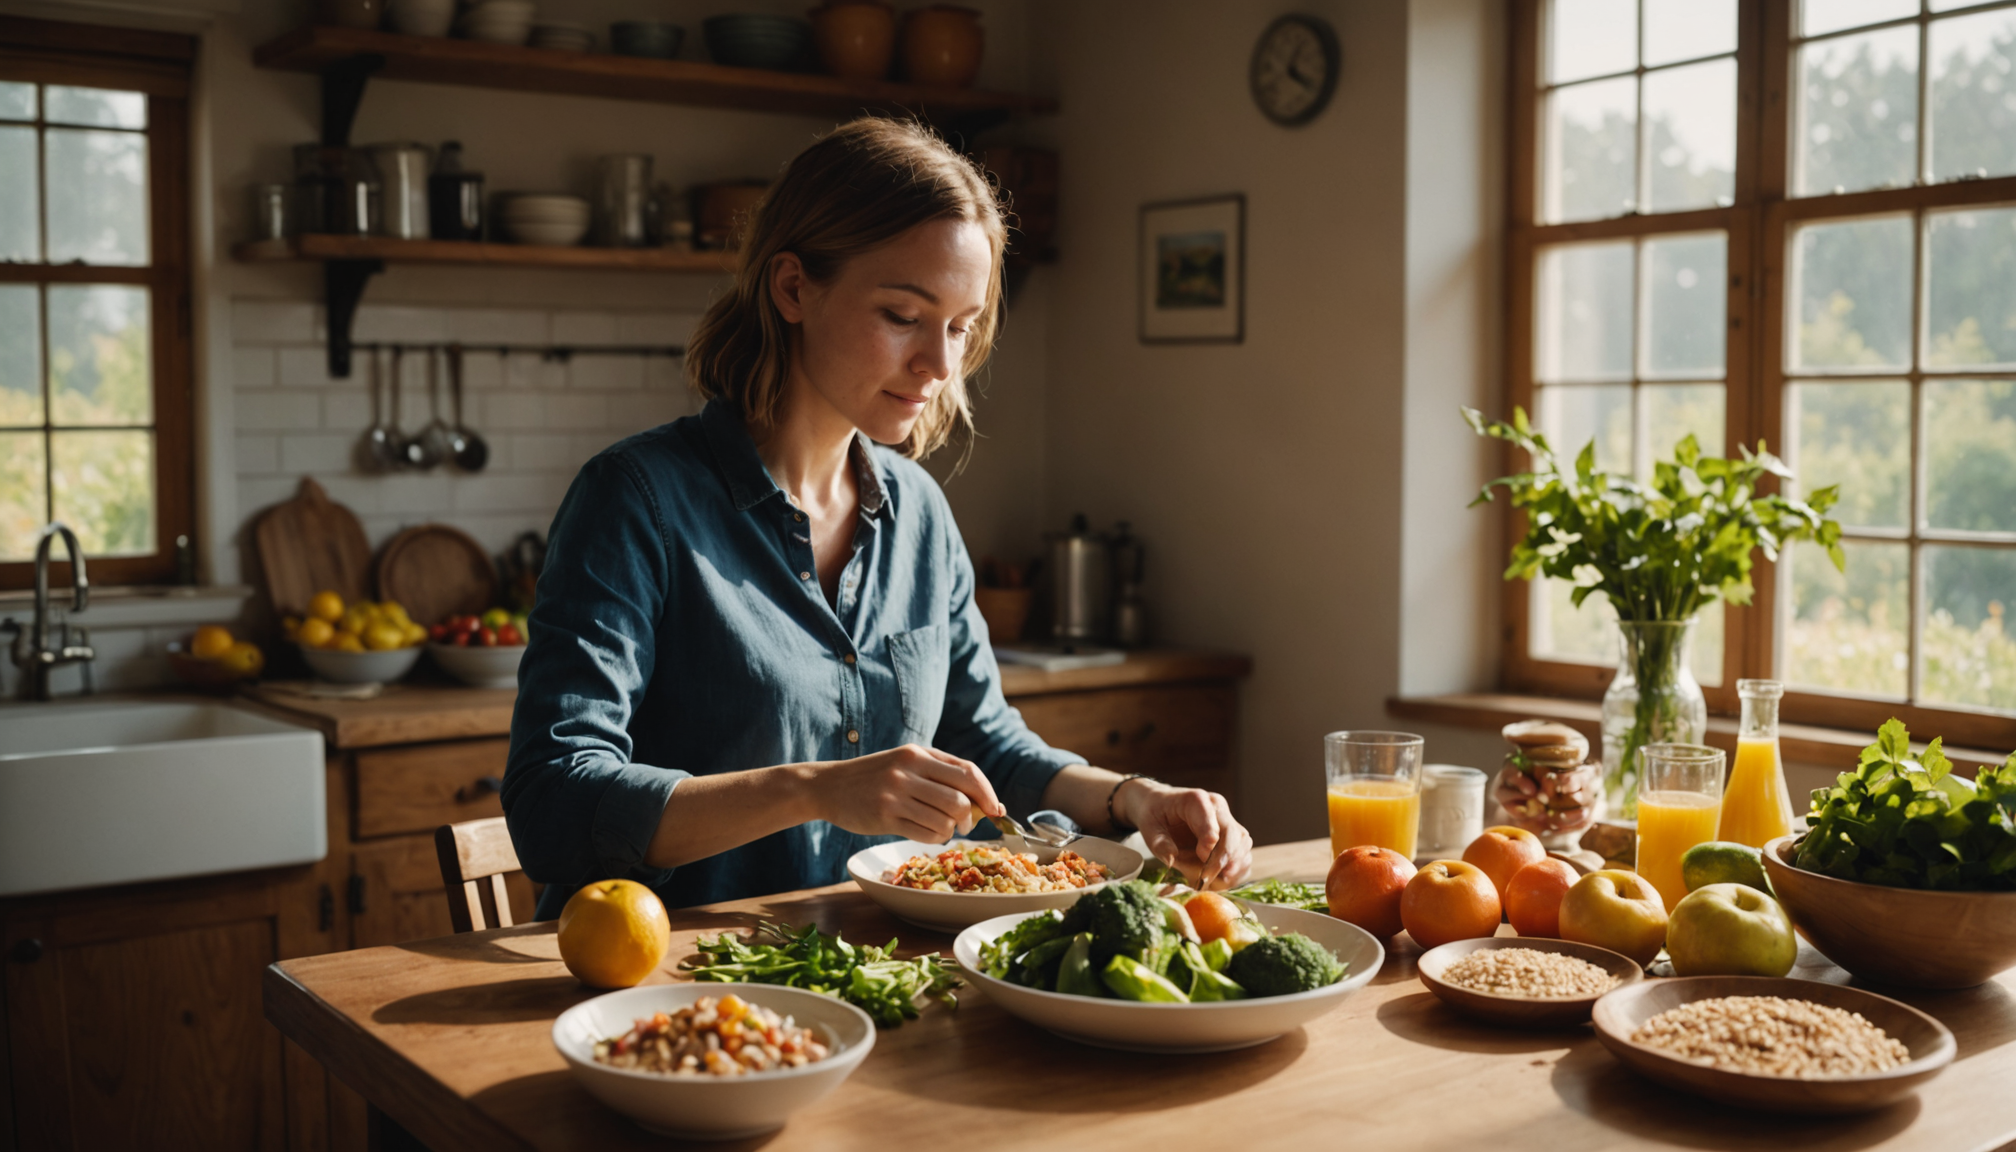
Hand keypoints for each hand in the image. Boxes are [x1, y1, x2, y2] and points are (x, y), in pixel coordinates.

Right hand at [809, 744, 1003, 842]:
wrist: (829, 786)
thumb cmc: (874, 776)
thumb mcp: (906, 762)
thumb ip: (940, 774)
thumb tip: (985, 801)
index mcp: (918, 754)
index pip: (968, 772)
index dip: (988, 793)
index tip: (996, 809)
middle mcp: (908, 771)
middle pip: (960, 799)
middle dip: (972, 817)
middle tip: (967, 824)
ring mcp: (895, 794)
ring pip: (945, 819)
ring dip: (952, 830)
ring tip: (943, 828)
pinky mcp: (885, 817)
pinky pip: (926, 833)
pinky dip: (936, 837)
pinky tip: (929, 832)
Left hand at [1120, 780, 1252, 889]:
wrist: (1161, 805)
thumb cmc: (1155, 815)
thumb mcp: (1149, 828)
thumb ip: (1159, 843)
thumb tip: (1171, 859)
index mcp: (1196, 801)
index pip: (1212, 823)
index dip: (1209, 844)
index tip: (1201, 858)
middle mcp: (1217, 807)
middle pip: (1233, 834)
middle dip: (1223, 860)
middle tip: (1207, 879)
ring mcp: (1227, 820)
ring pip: (1243, 844)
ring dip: (1234, 866)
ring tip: (1217, 882)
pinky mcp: (1232, 835)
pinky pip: (1243, 852)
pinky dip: (1237, 869)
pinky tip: (1223, 879)